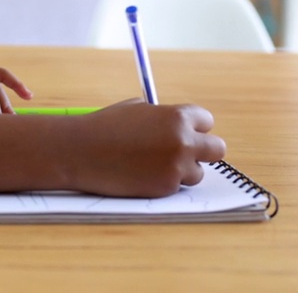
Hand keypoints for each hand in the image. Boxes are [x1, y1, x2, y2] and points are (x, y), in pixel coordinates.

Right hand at [64, 99, 226, 197]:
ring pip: (198, 173)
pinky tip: (142, 174)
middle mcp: (183, 141)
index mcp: (178, 116)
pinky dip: (163, 182)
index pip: (207, 122)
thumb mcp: (138, 110)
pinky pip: (176, 187)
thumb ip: (164, 118)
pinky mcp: (165, 188)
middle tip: (183, 153)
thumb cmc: (105, 126)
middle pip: (217, 149)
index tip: (182, 133)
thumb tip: (182, 127)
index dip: (193, 128)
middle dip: (202, 151)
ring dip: (182, 170)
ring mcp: (176, 167)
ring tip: (153, 165)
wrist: (80, 150)